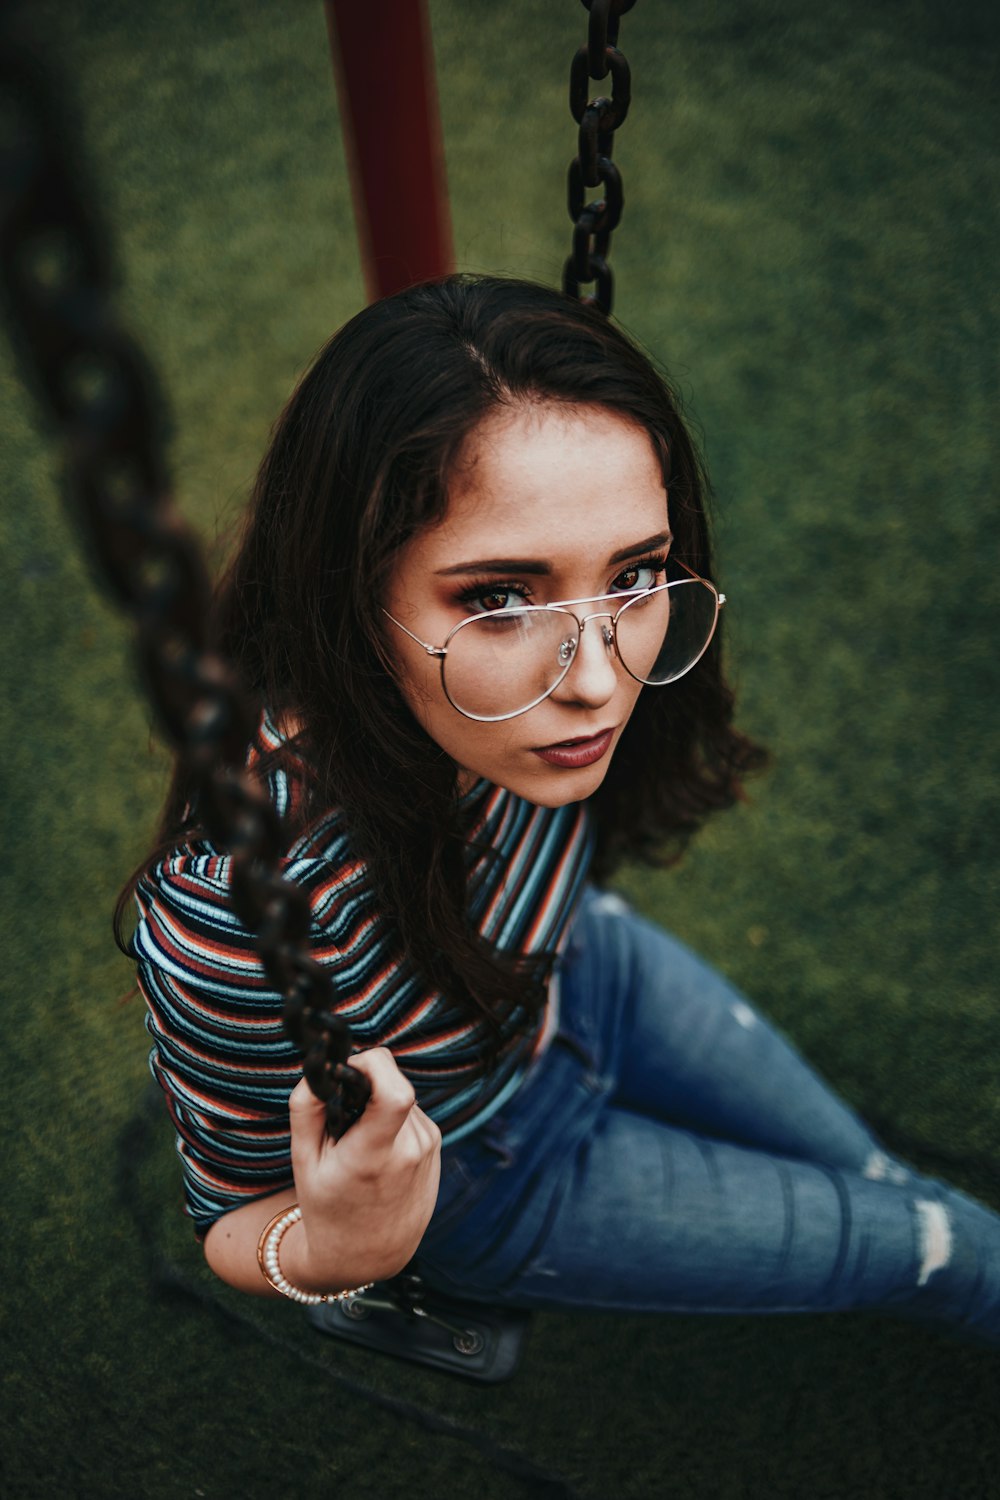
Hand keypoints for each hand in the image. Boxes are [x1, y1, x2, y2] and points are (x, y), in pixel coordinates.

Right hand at [285, 1047, 441, 1290]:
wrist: (368, 1255)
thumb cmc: (327, 1207)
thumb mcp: (304, 1161)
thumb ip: (307, 1107)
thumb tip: (323, 1065)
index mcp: (374, 1155)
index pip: (395, 1090)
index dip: (372, 1066)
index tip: (349, 1073)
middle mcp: (411, 1149)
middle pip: (392, 1085)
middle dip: (366, 1088)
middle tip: (344, 1122)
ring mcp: (429, 1148)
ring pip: (401, 1096)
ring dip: (379, 1107)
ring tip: (360, 1146)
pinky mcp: (436, 1146)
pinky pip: (410, 1113)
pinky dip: (392, 1121)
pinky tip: (378, 1153)